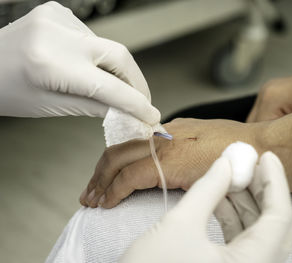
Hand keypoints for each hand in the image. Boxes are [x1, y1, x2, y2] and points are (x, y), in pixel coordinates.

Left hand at [0, 1, 159, 123]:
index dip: (136, 103)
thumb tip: (127, 110)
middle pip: (120, 56)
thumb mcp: (51, 106)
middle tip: (143, 101)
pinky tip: (87, 65)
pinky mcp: (59, 12)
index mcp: (51, 64)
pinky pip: (93, 38)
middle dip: (137, 82)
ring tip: (110, 87)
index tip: (150, 114)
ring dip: (116, 70)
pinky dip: (99, 56)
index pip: (110, 87)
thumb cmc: (7, 90)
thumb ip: (94, 106)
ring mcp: (58, 18)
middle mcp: (57, 34)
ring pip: (108, 47)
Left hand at [80, 118, 264, 207]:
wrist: (258, 147)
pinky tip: (108, 202)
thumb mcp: (207, 141)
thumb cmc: (240, 148)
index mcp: (172, 130)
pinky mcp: (167, 163)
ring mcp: (164, 146)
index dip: (116, 161)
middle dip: (100, 172)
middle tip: (91, 190)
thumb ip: (187, 148)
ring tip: (93, 199)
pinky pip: (129, 177)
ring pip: (117, 160)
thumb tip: (175, 162)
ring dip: (102, 181)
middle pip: (119, 150)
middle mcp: (163, 134)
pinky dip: (114, 190)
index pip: (134, 144)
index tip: (107, 176)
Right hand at [120, 145, 291, 262]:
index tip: (266, 157)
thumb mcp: (180, 224)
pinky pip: (242, 240)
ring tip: (231, 177)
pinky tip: (220, 198)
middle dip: (261, 191)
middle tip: (249, 164)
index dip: (276, 182)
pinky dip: (233, 217)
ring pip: (258, 232)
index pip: (279, 218)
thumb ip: (207, 189)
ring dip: (245, 202)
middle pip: (274, 225)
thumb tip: (225, 164)